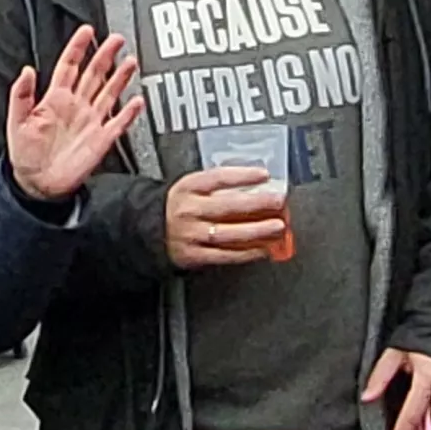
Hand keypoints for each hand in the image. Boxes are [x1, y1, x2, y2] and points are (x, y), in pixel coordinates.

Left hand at [4, 27, 143, 202]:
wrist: (37, 185)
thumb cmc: (25, 155)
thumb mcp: (17, 122)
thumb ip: (21, 95)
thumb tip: (26, 70)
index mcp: (55, 99)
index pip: (69, 66)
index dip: (77, 47)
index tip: (86, 31)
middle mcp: (76, 106)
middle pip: (94, 74)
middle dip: (105, 55)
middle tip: (117, 39)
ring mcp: (90, 121)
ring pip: (109, 93)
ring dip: (120, 77)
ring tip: (130, 62)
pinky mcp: (101, 140)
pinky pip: (118, 123)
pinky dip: (128, 113)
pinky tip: (137, 101)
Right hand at [163, 167, 286, 270]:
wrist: (151, 230)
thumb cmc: (180, 207)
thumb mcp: (192, 188)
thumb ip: (219, 187)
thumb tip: (258, 188)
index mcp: (189, 188)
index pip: (218, 177)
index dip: (243, 175)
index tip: (264, 175)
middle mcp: (189, 210)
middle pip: (227, 206)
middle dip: (257, 203)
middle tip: (278, 201)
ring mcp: (191, 234)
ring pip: (227, 233)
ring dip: (256, 231)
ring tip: (277, 227)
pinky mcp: (194, 254)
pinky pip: (224, 255)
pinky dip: (246, 253)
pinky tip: (262, 249)